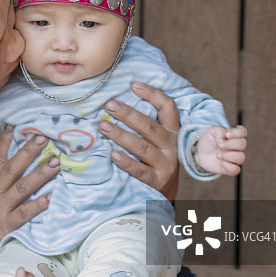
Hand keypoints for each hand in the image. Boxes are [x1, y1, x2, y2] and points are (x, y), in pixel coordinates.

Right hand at [0, 128, 58, 276]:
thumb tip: (3, 184)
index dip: (4, 143)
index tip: (14, 126)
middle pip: (12, 168)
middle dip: (28, 151)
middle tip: (43, 137)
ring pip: (22, 187)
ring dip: (40, 174)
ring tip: (55, 163)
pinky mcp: (4, 227)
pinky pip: (23, 214)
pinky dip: (37, 206)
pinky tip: (50, 199)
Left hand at [98, 82, 180, 200]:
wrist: (167, 192)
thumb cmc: (156, 159)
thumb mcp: (159, 139)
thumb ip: (146, 123)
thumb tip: (117, 100)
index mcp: (172, 131)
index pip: (168, 108)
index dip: (153, 94)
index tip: (133, 84)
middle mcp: (171, 146)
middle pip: (149, 127)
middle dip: (128, 114)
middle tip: (109, 105)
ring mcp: (165, 164)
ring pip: (142, 147)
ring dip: (121, 135)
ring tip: (103, 126)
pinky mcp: (156, 181)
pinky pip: (140, 170)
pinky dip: (126, 162)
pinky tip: (112, 154)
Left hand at [194, 125, 246, 175]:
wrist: (201, 153)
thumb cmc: (209, 141)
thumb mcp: (211, 131)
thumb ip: (219, 131)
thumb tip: (224, 140)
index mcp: (234, 136)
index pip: (243, 132)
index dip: (237, 133)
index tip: (227, 135)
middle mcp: (237, 147)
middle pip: (243, 144)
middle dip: (231, 144)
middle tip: (220, 145)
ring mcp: (234, 158)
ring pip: (241, 157)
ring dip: (229, 156)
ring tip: (218, 155)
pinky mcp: (230, 168)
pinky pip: (236, 170)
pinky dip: (229, 166)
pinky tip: (221, 163)